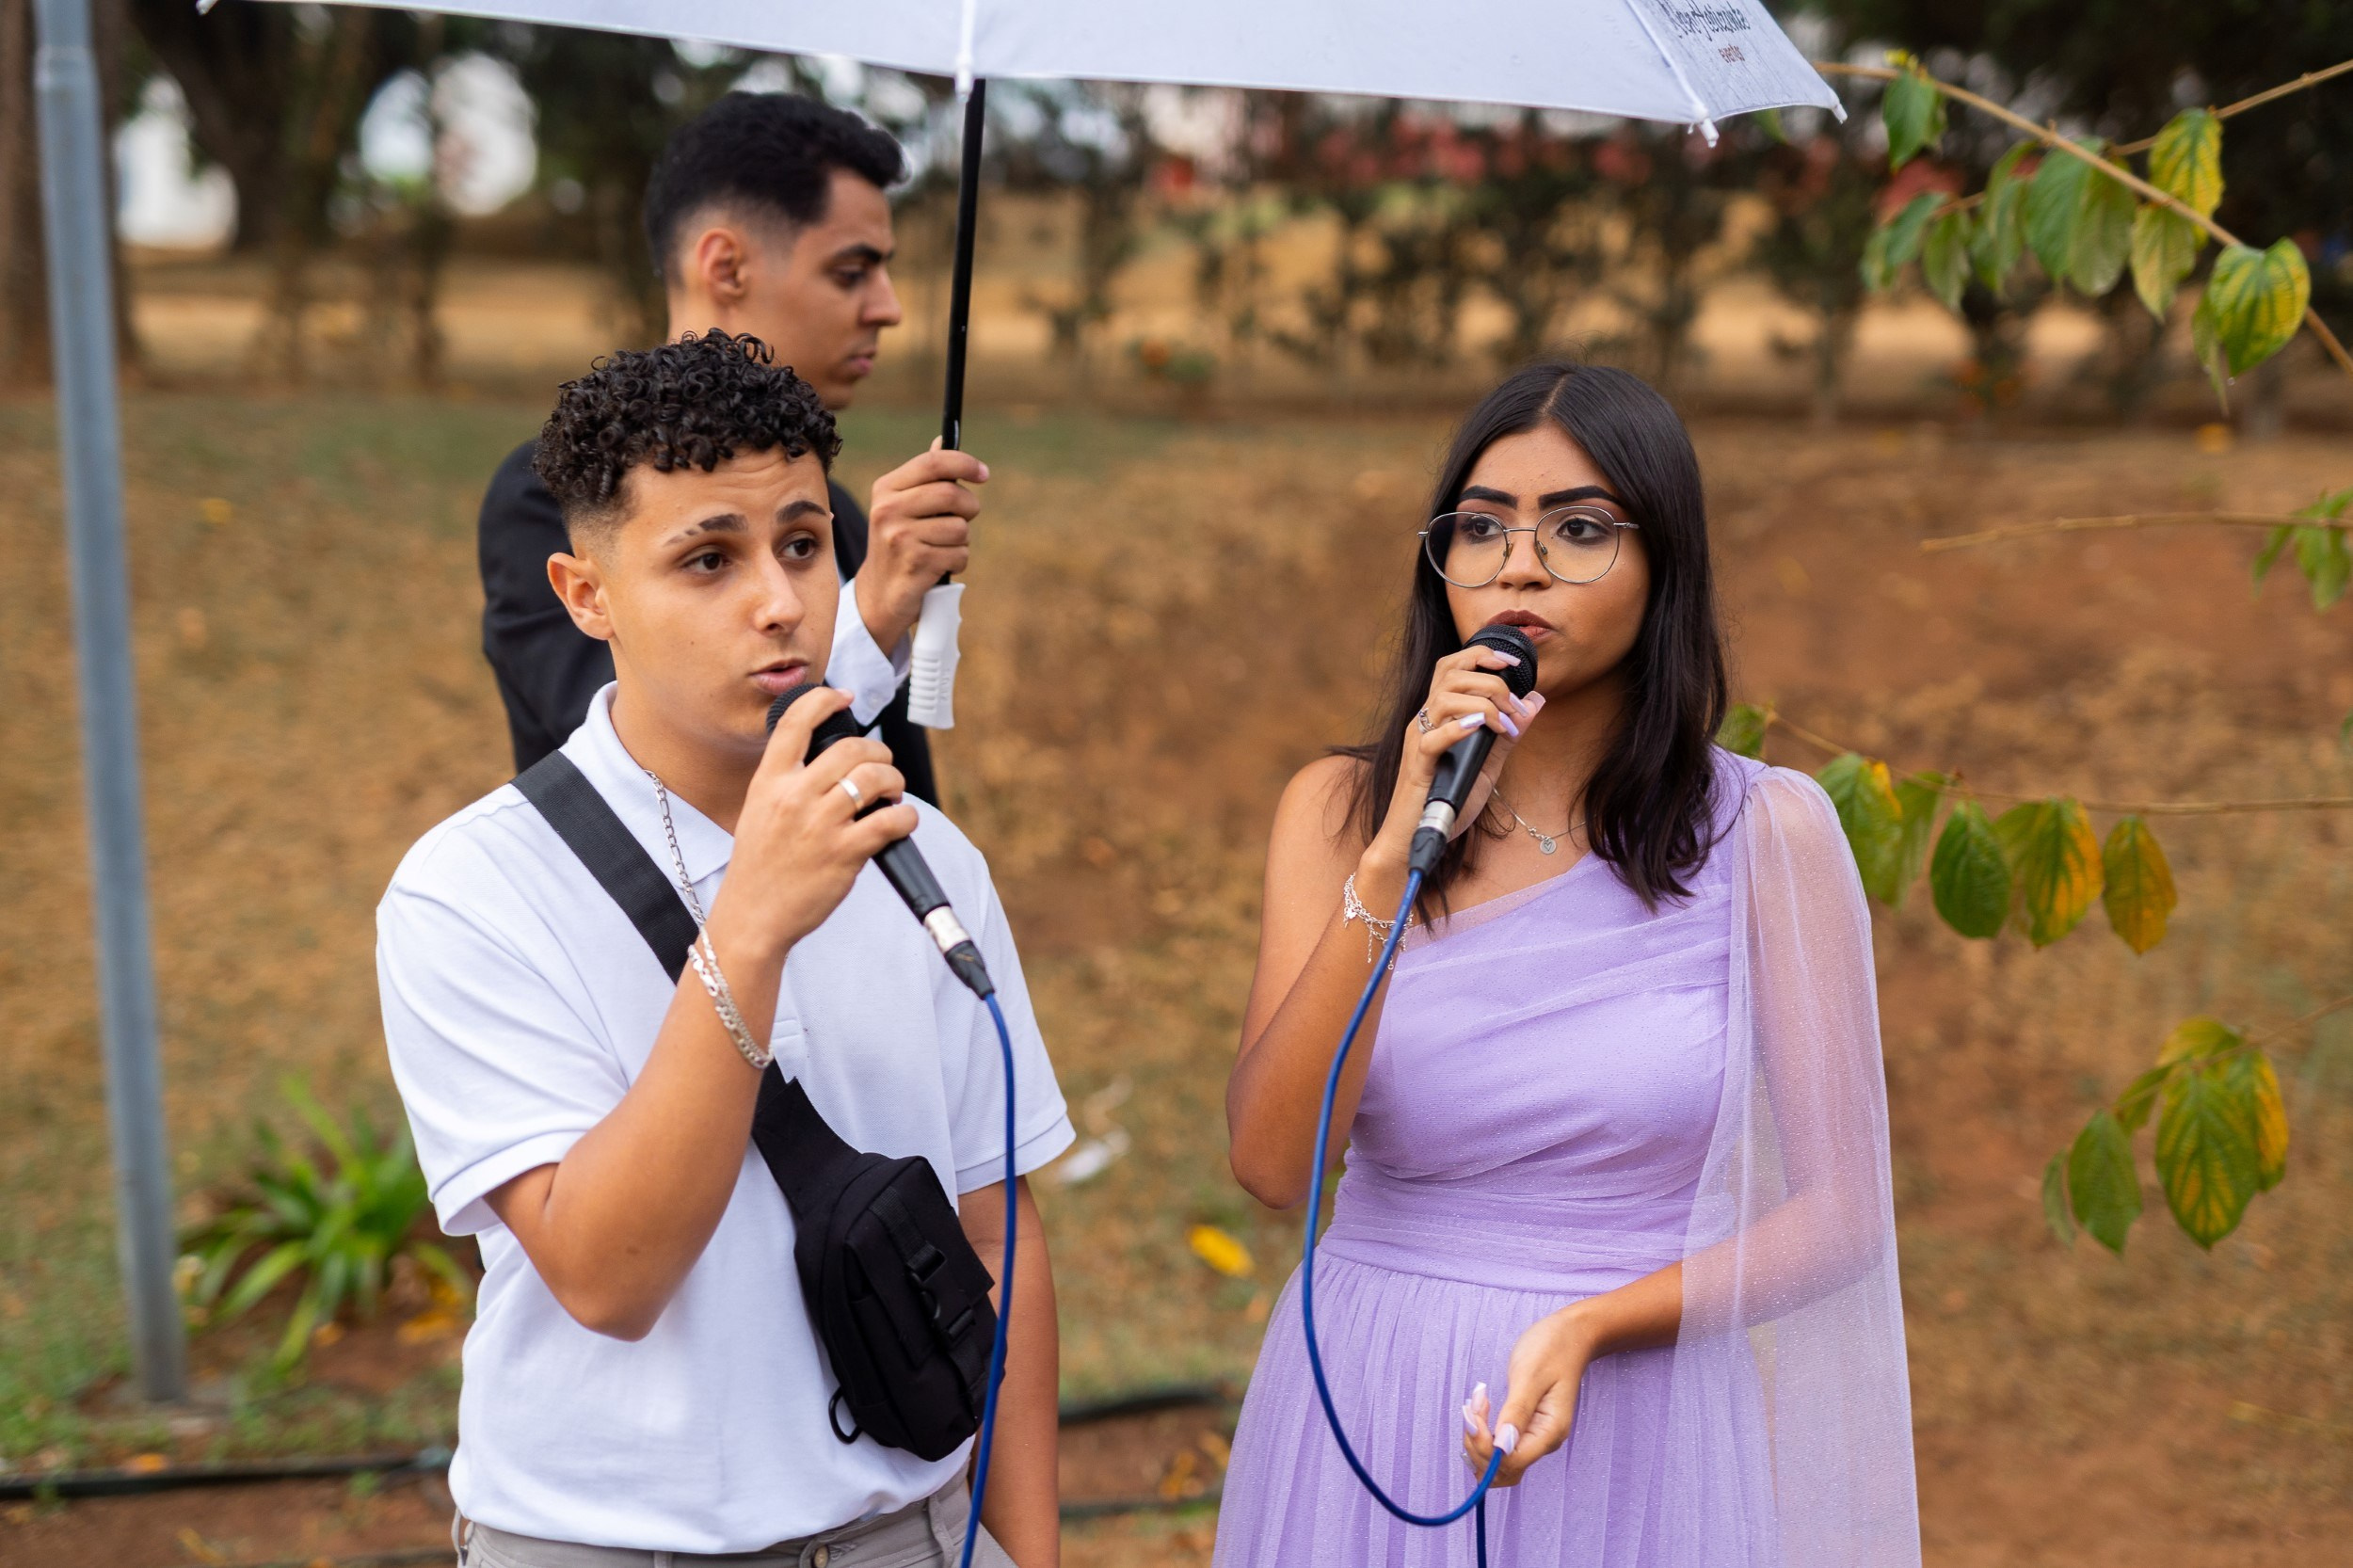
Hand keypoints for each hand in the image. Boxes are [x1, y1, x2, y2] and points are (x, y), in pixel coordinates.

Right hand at [703, 687, 915, 967]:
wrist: (753, 916)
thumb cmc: (761, 866)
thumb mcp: (759, 811)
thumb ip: (788, 782)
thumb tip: (834, 759)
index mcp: (769, 782)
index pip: (796, 722)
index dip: (824, 699)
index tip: (844, 697)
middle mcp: (794, 797)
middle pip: (851, 748)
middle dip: (878, 753)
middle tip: (882, 768)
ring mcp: (820, 824)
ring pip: (875, 778)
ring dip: (894, 782)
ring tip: (892, 796)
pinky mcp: (845, 853)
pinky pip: (891, 820)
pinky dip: (905, 817)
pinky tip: (899, 823)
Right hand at [857, 438, 986, 650]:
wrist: (879, 593)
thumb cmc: (900, 542)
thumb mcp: (903, 506)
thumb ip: (924, 477)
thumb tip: (942, 439)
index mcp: (886, 489)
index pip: (932, 463)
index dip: (963, 463)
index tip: (983, 473)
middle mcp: (888, 510)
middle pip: (952, 495)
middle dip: (969, 507)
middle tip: (966, 516)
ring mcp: (900, 538)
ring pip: (960, 528)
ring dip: (961, 540)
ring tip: (942, 547)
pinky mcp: (914, 564)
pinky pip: (960, 554)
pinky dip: (958, 561)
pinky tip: (940, 565)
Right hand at [1356, 643, 1543, 902]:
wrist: (1418, 837)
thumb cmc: (1449, 801)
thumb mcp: (1488, 764)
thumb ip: (1509, 733)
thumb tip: (1536, 701)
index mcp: (1438, 715)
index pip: (1452, 667)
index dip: (1481, 655)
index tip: (1512, 662)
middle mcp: (1425, 721)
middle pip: (1450, 674)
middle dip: (1491, 681)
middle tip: (1516, 707)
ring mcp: (1419, 742)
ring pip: (1443, 699)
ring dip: (1483, 704)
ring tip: (1505, 725)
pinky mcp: (1419, 767)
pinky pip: (1432, 739)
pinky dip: (1458, 728)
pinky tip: (1481, 727)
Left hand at [1461, 1306, 1594, 1486]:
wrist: (1570, 1336)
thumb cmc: (1552, 1349)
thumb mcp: (1530, 1375)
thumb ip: (1516, 1412)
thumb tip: (1501, 1448)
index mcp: (1549, 1433)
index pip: (1510, 1463)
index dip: (1485, 1446)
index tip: (1474, 1411)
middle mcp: (1542, 1442)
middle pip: (1501, 1471)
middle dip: (1477, 1445)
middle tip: (1474, 1406)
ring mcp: (1533, 1437)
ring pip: (1497, 1463)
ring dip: (1477, 1439)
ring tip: (1477, 1403)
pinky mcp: (1523, 1429)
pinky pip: (1498, 1448)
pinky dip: (1481, 1434)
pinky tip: (1480, 1409)